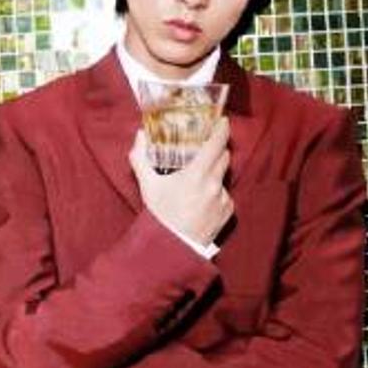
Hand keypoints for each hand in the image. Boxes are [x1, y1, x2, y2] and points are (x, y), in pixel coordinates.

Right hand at [129, 117, 233, 246]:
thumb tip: (139, 135)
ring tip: (199, 180)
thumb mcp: (147, 185)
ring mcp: (223, 198)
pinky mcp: (228, 212)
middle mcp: (214, 184)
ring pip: (223, 176)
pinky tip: (202, 200)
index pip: (216, 143)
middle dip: (217, 149)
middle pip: (224, 156)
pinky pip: (225, 194)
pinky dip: (217, 192)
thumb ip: (140, 157)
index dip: (222, 129)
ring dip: (215, 173)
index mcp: (197, 174)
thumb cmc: (160, 214)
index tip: (223, 120)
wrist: (174, 247)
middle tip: (206, 148)